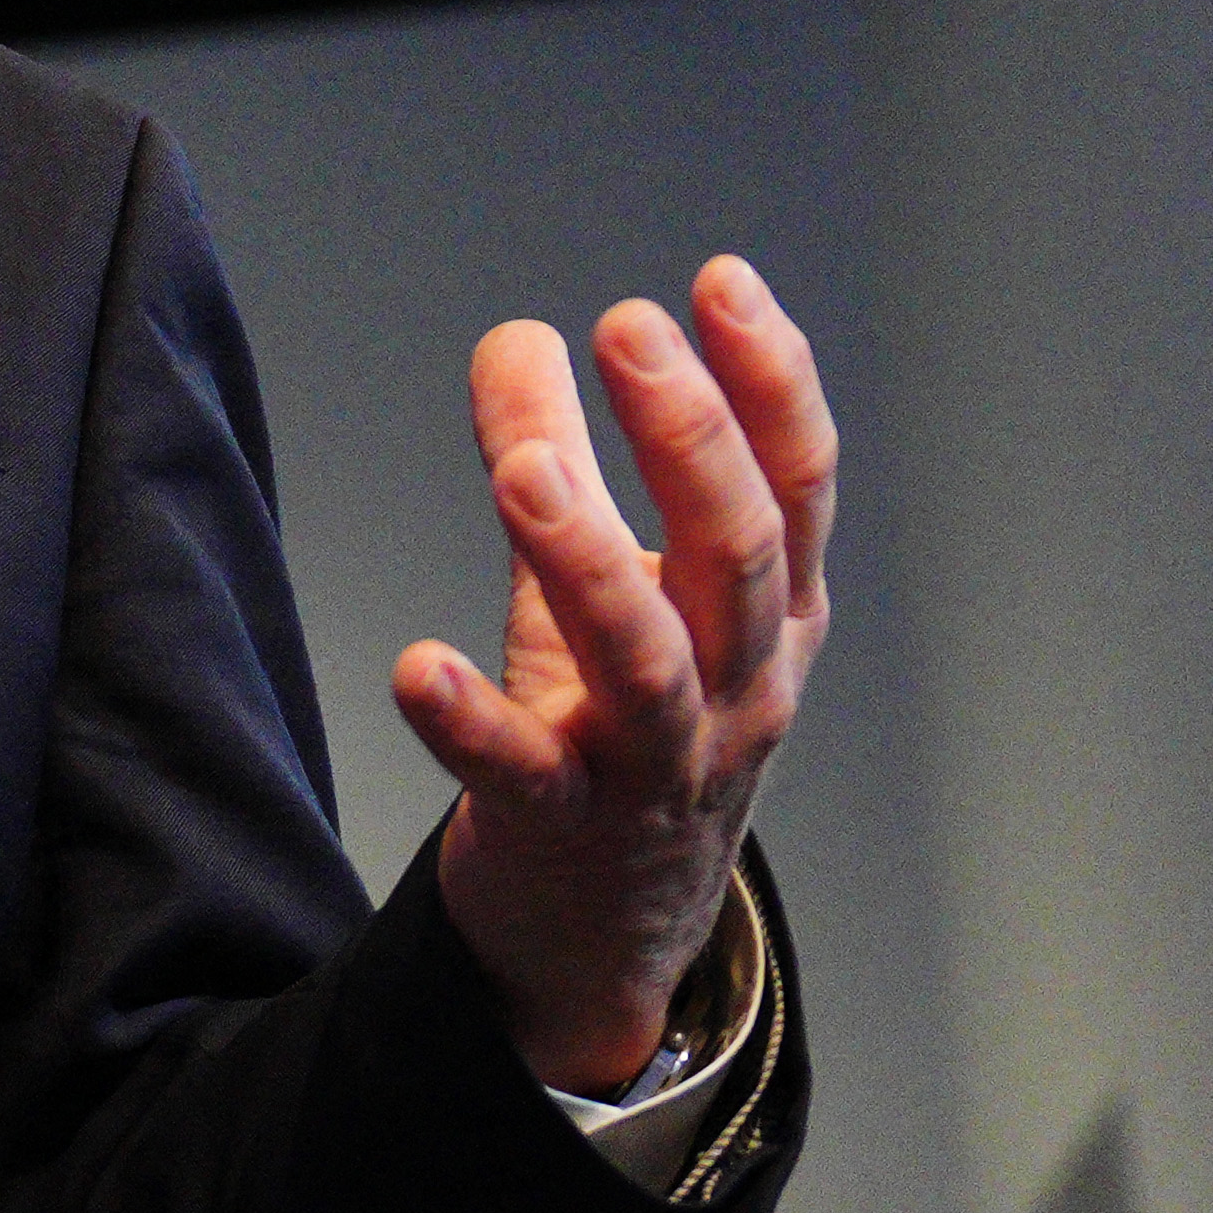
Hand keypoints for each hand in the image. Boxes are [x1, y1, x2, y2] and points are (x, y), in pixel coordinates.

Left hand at [397, 256, 836, 1096]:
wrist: (606, 930)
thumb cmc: (619, 730)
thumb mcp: (610, 587)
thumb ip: (567, 463)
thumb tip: (516, 335)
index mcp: (771, 617)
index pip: (798, 485)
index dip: (772, 381)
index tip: (720, 282)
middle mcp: (739, 689)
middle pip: (741, 557)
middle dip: (692, 438)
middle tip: (628, 329)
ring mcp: (660, 768)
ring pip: (650, 665)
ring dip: (588, 563)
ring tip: (523, 471)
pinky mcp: (564, 832)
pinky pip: (525, 775)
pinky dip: (472, 721)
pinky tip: (415, 665)